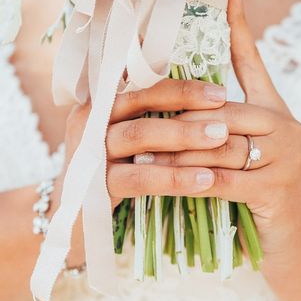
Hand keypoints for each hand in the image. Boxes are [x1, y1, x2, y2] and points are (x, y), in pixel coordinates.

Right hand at [64, 78, 230, 209]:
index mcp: (101, 101)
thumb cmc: (113, 171)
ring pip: (138, 134)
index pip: (141, 81)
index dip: (180, 85)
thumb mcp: (127, 137)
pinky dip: (174, 178)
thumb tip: (203, 95)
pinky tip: (205, 180)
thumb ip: (151, 114)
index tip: (219, 92)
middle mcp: (90, 119)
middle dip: (184, 100)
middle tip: (223, 105)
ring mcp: (90, 151)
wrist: (77, 219)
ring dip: (183, 135)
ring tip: (220, 138)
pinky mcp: (94, 185)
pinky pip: (140, 177)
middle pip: (139, 99)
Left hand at [140, 0, 300, 272]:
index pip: (254, 60)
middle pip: (221, 111)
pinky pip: (221, 179)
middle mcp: (287, 126)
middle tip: (133, 124)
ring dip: (173, 153)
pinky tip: (162, 182)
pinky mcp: (277, 188)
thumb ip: (215, 122)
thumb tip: (178, 100)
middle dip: (176, 122)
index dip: (240, 24)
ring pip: (217, 145)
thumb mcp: (239, 150)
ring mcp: (287, 157)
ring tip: (137, 156)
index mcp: (276, 109)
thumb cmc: (255, 189)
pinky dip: (188, 180)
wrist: (288, 240)